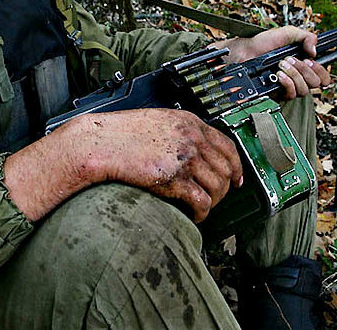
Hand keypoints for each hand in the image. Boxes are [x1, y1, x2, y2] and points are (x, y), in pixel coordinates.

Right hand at [79, 109, 244, 222]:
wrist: (99, 144)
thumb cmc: (120, 135)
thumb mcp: (157, 122)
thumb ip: (179, 133)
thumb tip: (192, 151)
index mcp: (189, 122)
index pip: (227, 145)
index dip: (237, 165)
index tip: (237, 178)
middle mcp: (191, 138)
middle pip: (226, 168)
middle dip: (225, 187)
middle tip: (218, 198)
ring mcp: (185, 158)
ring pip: (218, 186)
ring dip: (214, 201)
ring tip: (203, 208)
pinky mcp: (174, 179)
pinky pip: (202, 201)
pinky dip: (202, 212)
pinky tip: (195, 215)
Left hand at [208, 26, 330, 99]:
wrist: (246, 52)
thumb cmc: (264, 43)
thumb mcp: (288, 33)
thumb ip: (306, 37)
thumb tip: (315, 51)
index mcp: (304, 65)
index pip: (323, 75)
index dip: (322, 71)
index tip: (310, 60)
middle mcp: (298, 77)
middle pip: (316, 83)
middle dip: (305, 69)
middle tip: (291, 59)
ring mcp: (289, 86)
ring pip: (304, 90)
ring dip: (294, 75)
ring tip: (282, 64)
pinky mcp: (278, 93)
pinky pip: (291, 94)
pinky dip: (287, 83)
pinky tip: (278, 74)